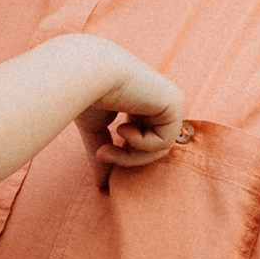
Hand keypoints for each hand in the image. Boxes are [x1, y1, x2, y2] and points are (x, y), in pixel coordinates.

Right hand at [75, 49, 184, 176]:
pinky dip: (141, 144)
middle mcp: (157, 99)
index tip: (102, 154)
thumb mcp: (94, 129)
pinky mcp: (175, 102)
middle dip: (128, 158)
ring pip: (160, 148)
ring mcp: (168, 100)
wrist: (86, 73)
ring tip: (108, 145)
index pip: (143, 139)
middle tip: (102, 155)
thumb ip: (104, 153)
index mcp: (141, 101)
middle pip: (153, 148)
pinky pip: (165, 142)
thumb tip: (103, 186)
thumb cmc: (85, 94)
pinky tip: (124, 125)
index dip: (124, 154)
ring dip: (132, 155)